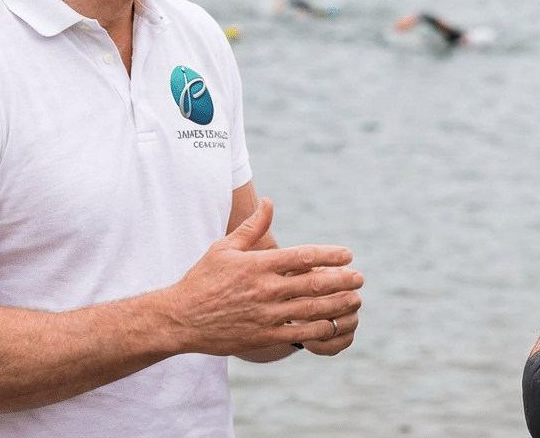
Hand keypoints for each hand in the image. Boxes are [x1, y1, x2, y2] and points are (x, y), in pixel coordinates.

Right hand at [159, 198, 362, 356]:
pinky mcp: (263, 336)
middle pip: (315, 284)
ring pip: (313, 310)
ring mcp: (266, 315)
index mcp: (258, 265)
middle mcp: (265, 289)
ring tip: (355, 300)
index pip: (303, 257)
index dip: (330, 255)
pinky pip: (300, 333)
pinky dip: (321, 328)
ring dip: (339, 304)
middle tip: (360, 278)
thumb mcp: (224, 248)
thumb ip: (252, 228)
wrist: (180, 318)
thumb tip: (270, 203)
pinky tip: (334, 323)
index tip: (347, 254)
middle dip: (342, 280)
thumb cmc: (202, 279)